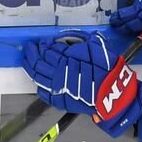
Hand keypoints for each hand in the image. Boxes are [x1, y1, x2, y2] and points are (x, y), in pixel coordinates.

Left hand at [22, 30, 141, 136]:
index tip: (44, 41)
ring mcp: (56, 87)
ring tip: (28, 60)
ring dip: (30, 67)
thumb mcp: (96, 48)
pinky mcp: (59, 100)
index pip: (47, 49)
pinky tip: (39, 79)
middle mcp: (56, 72)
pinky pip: (43, 92)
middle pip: (37, 62)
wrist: (113, 95)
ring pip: (36, 76)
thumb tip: (65, 42)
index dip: (43, 44)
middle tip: (30, 47)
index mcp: (65, 58)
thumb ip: (79, 42)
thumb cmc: (107, 70)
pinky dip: (38, 84)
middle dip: (32, 52)